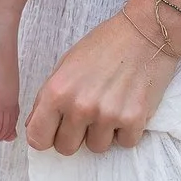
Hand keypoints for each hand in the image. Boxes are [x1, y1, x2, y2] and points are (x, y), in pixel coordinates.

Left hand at [23, 0, 180, 155]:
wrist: (145, 32)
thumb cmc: (103, 45)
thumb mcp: (65, 65)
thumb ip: (48, 97)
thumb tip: (35, 127)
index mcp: (57, 91)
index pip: (37, 138)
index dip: (44, 137)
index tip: (53, 132)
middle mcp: (80, 106)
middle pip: (66, 148)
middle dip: (74, 135)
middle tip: (85, 115)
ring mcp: (107, 115)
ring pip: (96, 148)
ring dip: (102, 133)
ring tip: (109, 105)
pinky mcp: (134, 120)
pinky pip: (124, 143)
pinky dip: (126, 130)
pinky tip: (127, 106)